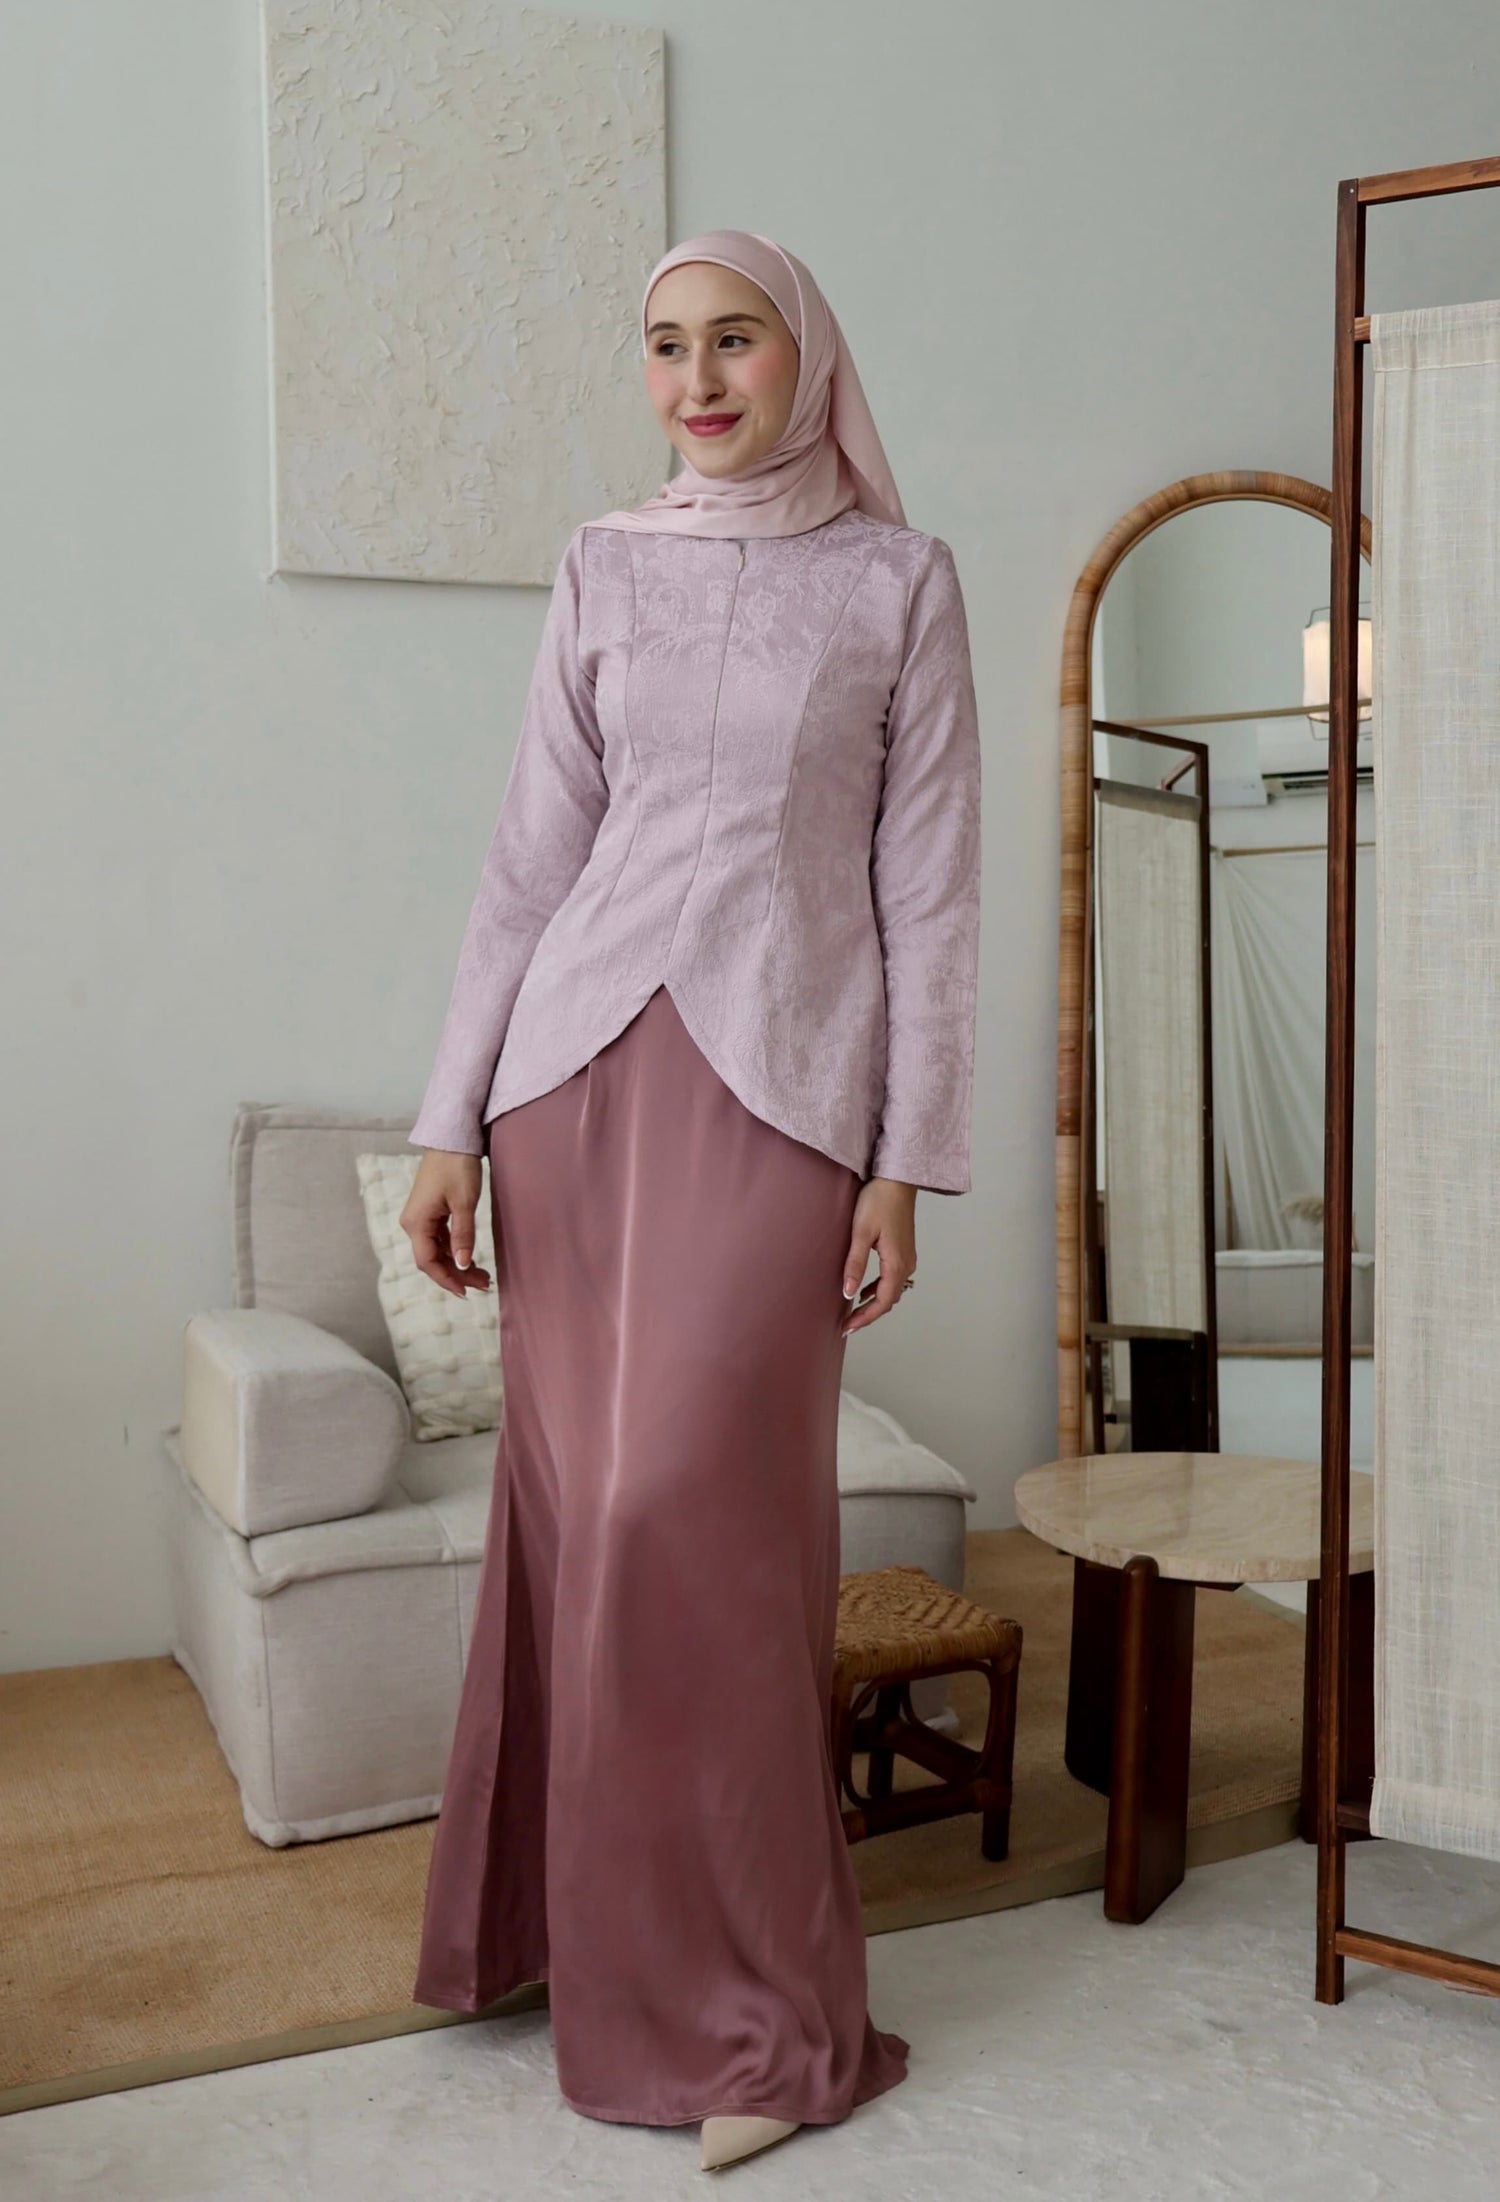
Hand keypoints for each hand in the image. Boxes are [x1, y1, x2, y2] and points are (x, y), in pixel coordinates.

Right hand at [400, 1149, 493, 1298]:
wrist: (452, 1137)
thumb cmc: (457, 1166)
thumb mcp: (464, 1203)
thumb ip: (463, 1235)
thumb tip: (461, 1265)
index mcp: (416, 1223)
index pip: (428, 1262)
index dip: (447, 1280)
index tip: (467, 1293)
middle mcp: (413, 1223)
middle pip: (432, 1259)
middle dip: (456, 1275)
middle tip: (484, 1284)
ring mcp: (421, 1217)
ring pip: (437, 1250)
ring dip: (457, 1264)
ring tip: (483, 1275)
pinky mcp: (430, 1212)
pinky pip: (440, 1238)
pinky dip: (455, 1250)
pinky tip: (470, 1258)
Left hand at [840, 1177, 917, 1336]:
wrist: (897, 1179)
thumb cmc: (878, 1201)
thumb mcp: (861, 1232)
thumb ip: (855, 1265)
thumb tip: (849, 1293)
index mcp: (896, 1263)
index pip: (882, 1302)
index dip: (865, 1318)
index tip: (847, 1328)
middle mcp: (906, 1264)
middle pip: (889, 1300)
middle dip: (868, 1314)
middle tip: (847, 1324)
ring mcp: (907, 1257)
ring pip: (892, 1290)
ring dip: (874, 1302)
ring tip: (853, 1311)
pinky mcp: (904, 1250)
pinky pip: (893, 1279)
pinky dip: (879, 1289)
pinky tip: (865, 1288)